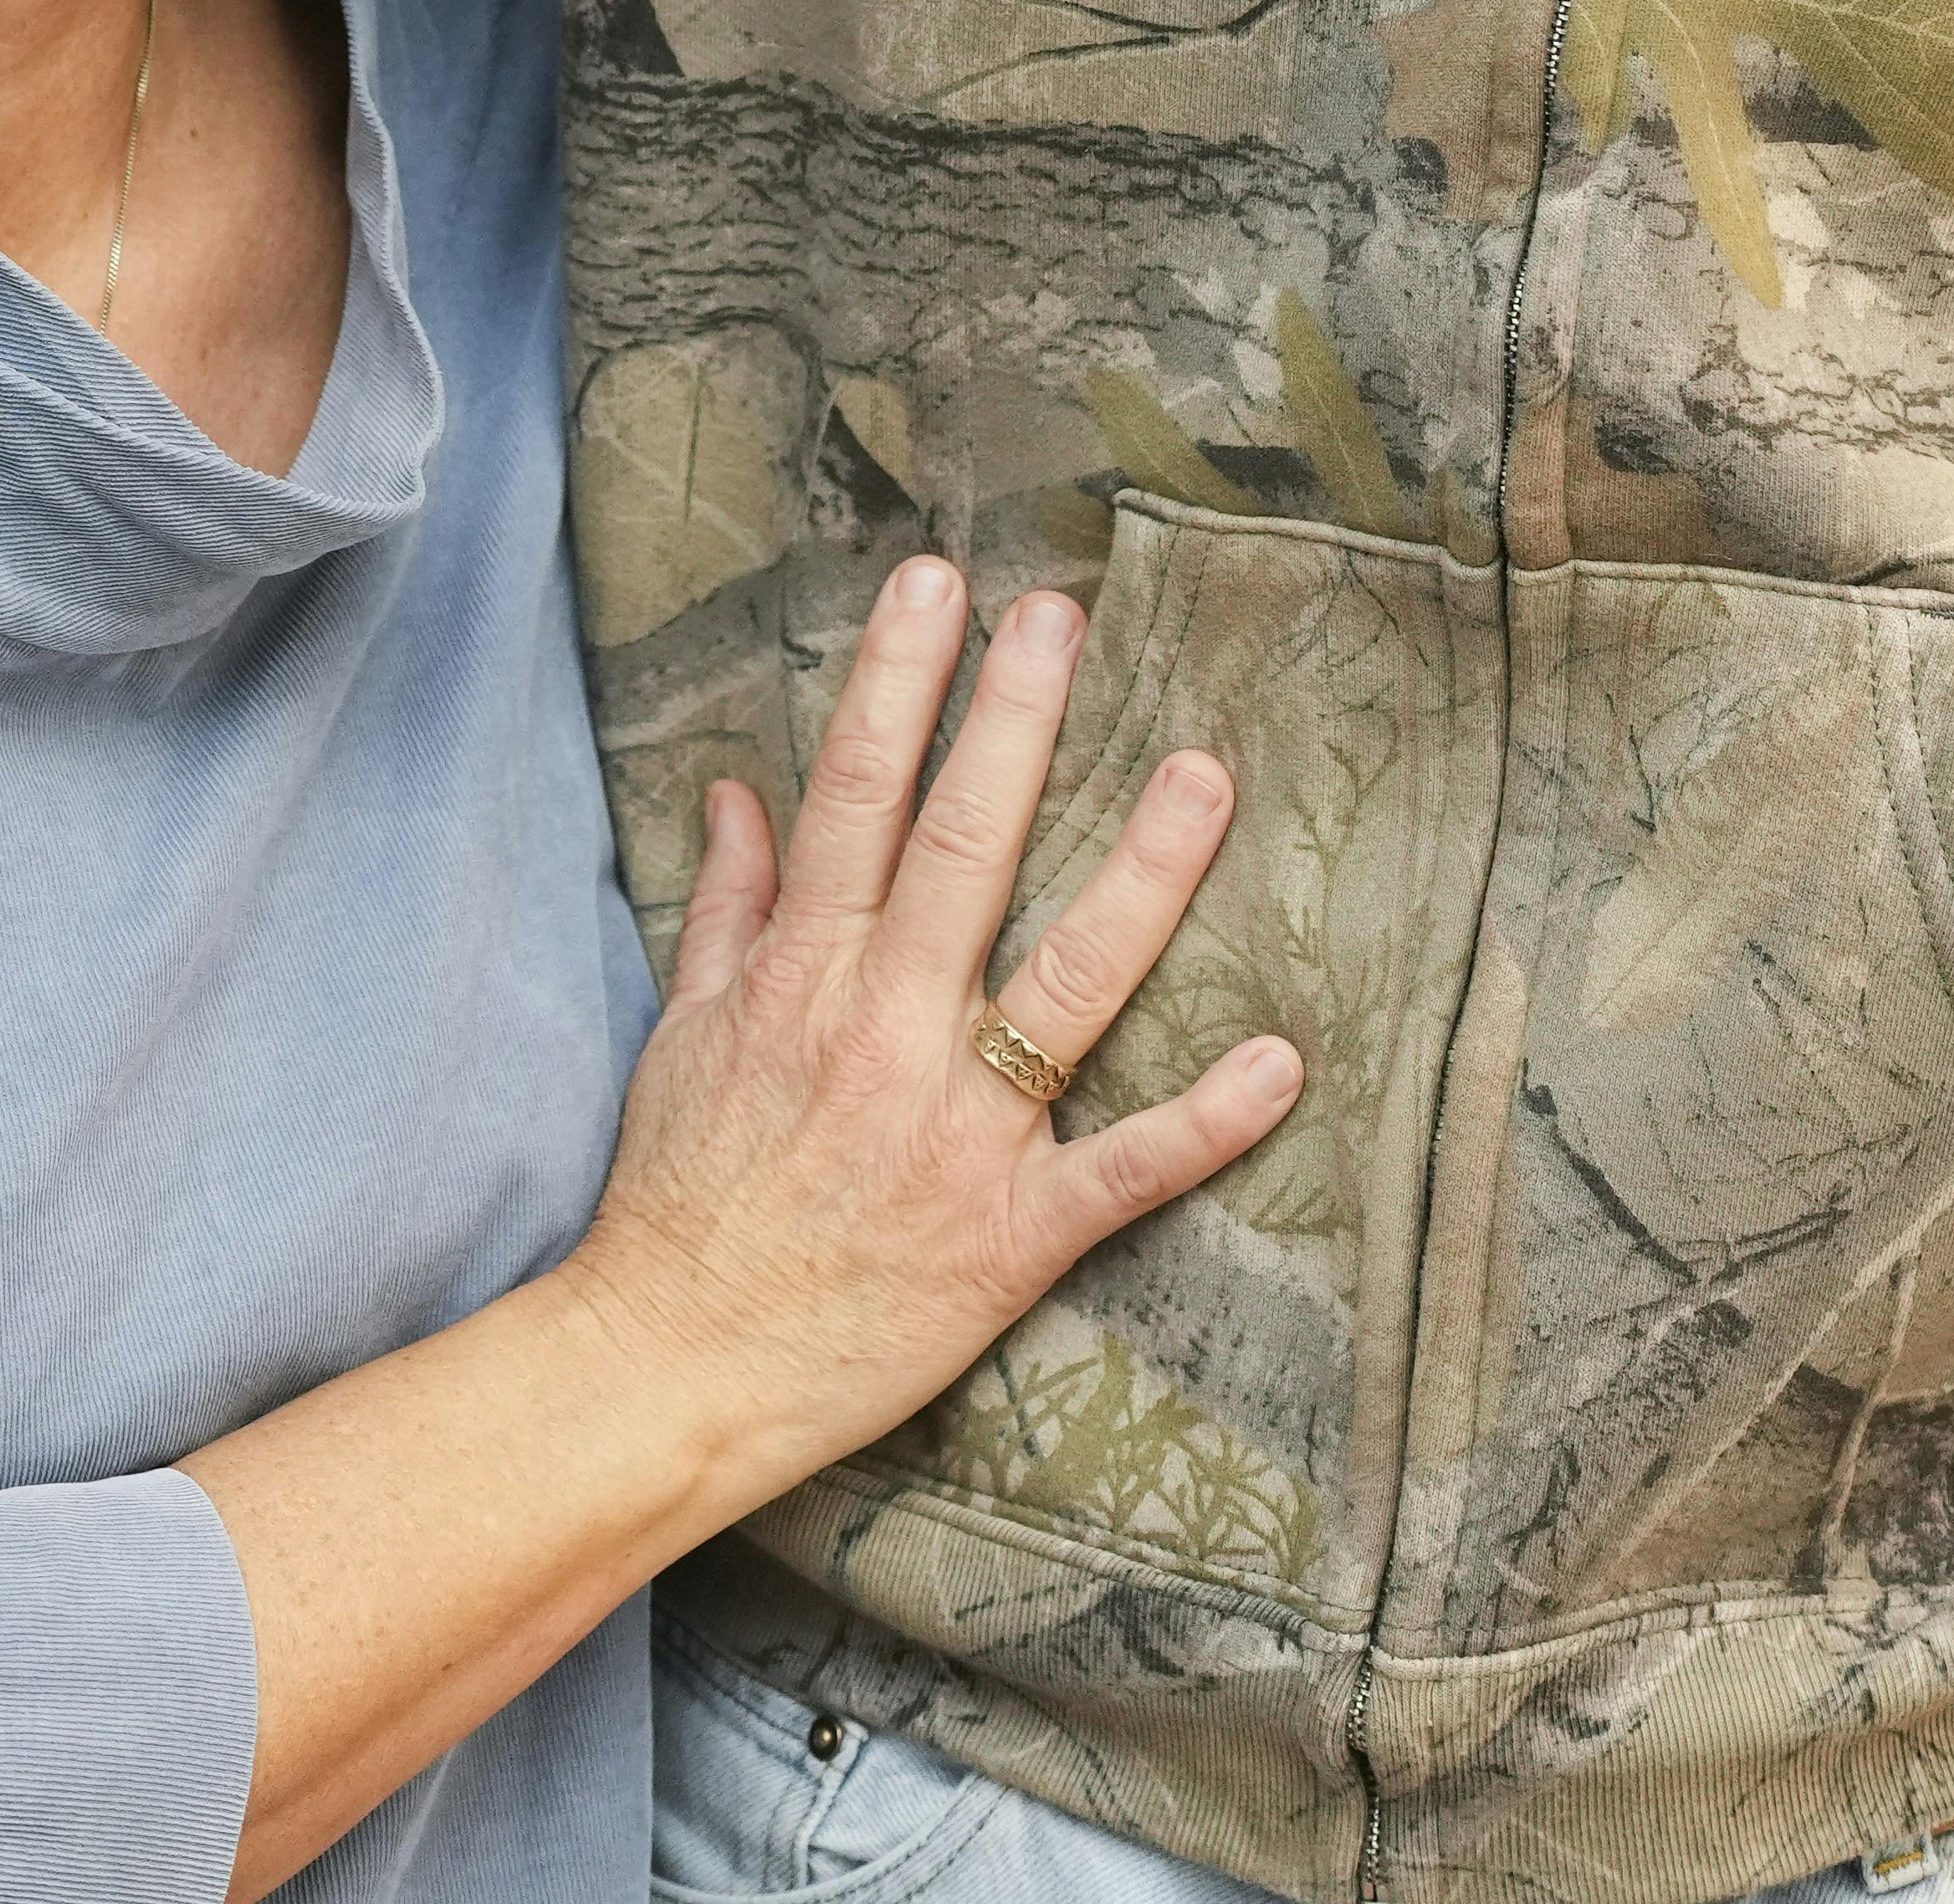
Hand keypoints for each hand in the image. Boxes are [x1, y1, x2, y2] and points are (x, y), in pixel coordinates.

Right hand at [560, 554, 1298, 1509]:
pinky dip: (1203, 1122)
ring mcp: (956, 1132)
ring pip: (1065, 984)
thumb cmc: (681, 1198)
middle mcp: (883, 1032)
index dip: (899, 682)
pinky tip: (1281, 1062)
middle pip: (960, 852)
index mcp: (805, 977)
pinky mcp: (1010, 1234)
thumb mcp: (688, 1033)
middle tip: (1064, 617)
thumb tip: (742, 790)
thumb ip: (731, 906)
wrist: (672, 1369)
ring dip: (1142, 879)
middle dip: (1013, 727)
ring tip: (1204, 775)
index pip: (856, 796)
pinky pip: (1120, 1170)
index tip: (939, 584)